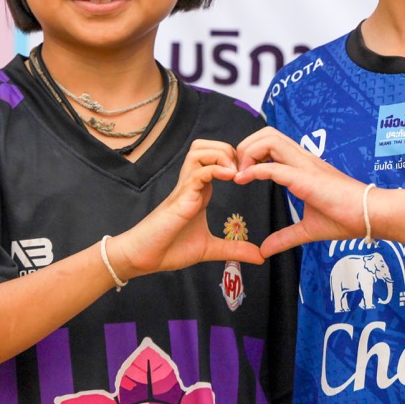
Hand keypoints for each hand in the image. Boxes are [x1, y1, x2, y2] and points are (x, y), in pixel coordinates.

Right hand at [109, 140, 261, 279]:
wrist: (144, 258)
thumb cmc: (170, 249)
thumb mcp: (210, 249)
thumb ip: (234, 249)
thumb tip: (260, 257)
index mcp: (200, 190)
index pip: (216, 158)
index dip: (235, 159)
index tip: (251, 174)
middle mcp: (192, 183)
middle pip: (206, 145)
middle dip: (228, 150)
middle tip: (243, 170)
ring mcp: (185, 188)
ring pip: (199, 150)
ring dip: (221, 155)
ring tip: (235, 172)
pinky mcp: (180, 197)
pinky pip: (197, 172)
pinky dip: (215, 170)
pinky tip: (229, 178)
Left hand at [235, 126, 369, 256]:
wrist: (370, 215)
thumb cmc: (346, 218)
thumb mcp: (308, 229)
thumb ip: (285, 237)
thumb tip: (265, 249)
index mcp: (303, 166)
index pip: (272, 143)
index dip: (252, 152)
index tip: (241, 174)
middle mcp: (303, 159)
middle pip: (267, 133)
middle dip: (246, 146)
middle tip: (237, 170)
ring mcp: (305, 166)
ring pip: (270, 140)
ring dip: (248, 153)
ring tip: (240, 174)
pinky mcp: (307, 179)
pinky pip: (275, 167)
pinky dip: (255, 170)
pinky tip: (243, 179)